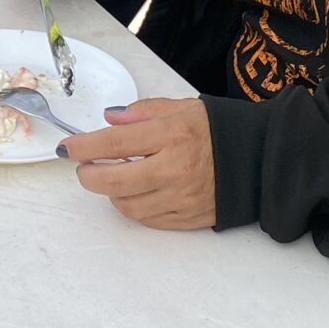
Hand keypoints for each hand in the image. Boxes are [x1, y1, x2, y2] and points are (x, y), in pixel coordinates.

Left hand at [64, 98, 215, 230]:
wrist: (260, 159)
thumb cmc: (218, 130)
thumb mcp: (182, 108)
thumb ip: (141, 113)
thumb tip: (109, 120)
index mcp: (173, 134)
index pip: (115, 143)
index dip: (84, 147)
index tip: (69, 148)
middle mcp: (176, 169)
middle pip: (114, 180)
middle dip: (89, 176)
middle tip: (85, 168)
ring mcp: (182, 198)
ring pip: (127, 205)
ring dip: (111, 193)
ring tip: (114, 178)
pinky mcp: (190, 219)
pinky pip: (148, 219)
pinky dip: (134, 207)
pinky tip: (136, 193)